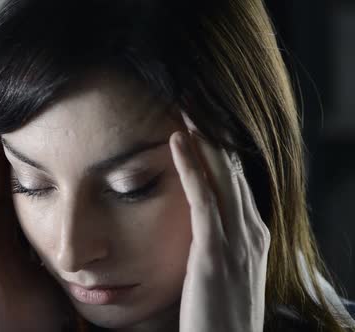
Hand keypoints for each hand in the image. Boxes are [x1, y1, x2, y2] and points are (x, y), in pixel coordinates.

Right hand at [0, 130, 68, 331]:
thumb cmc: (40, 317)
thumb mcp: (57, 267)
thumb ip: (66, 241)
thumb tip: (96, 217)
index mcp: (11, 241)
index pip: (18, 192)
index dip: (27, 162)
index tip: (43, 133)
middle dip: (6, 150)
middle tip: (21, 116)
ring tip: (0, 117)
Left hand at [171, 113, 269, 331]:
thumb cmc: (220, 313)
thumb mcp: (226, 271)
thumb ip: (219, 242)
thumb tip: (203, 219)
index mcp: (253, 234)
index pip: (236, 178)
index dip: (219, 146)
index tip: (201, 119)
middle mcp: (251, 231)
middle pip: (232, 168)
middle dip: (213, 131)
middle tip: (193, 98)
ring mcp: (236, 241)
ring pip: (221, 174)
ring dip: (202, 136)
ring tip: (185, 104)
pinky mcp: (214, 252)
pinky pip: (203, 199)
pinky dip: (191, 166)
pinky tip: (178, 141)